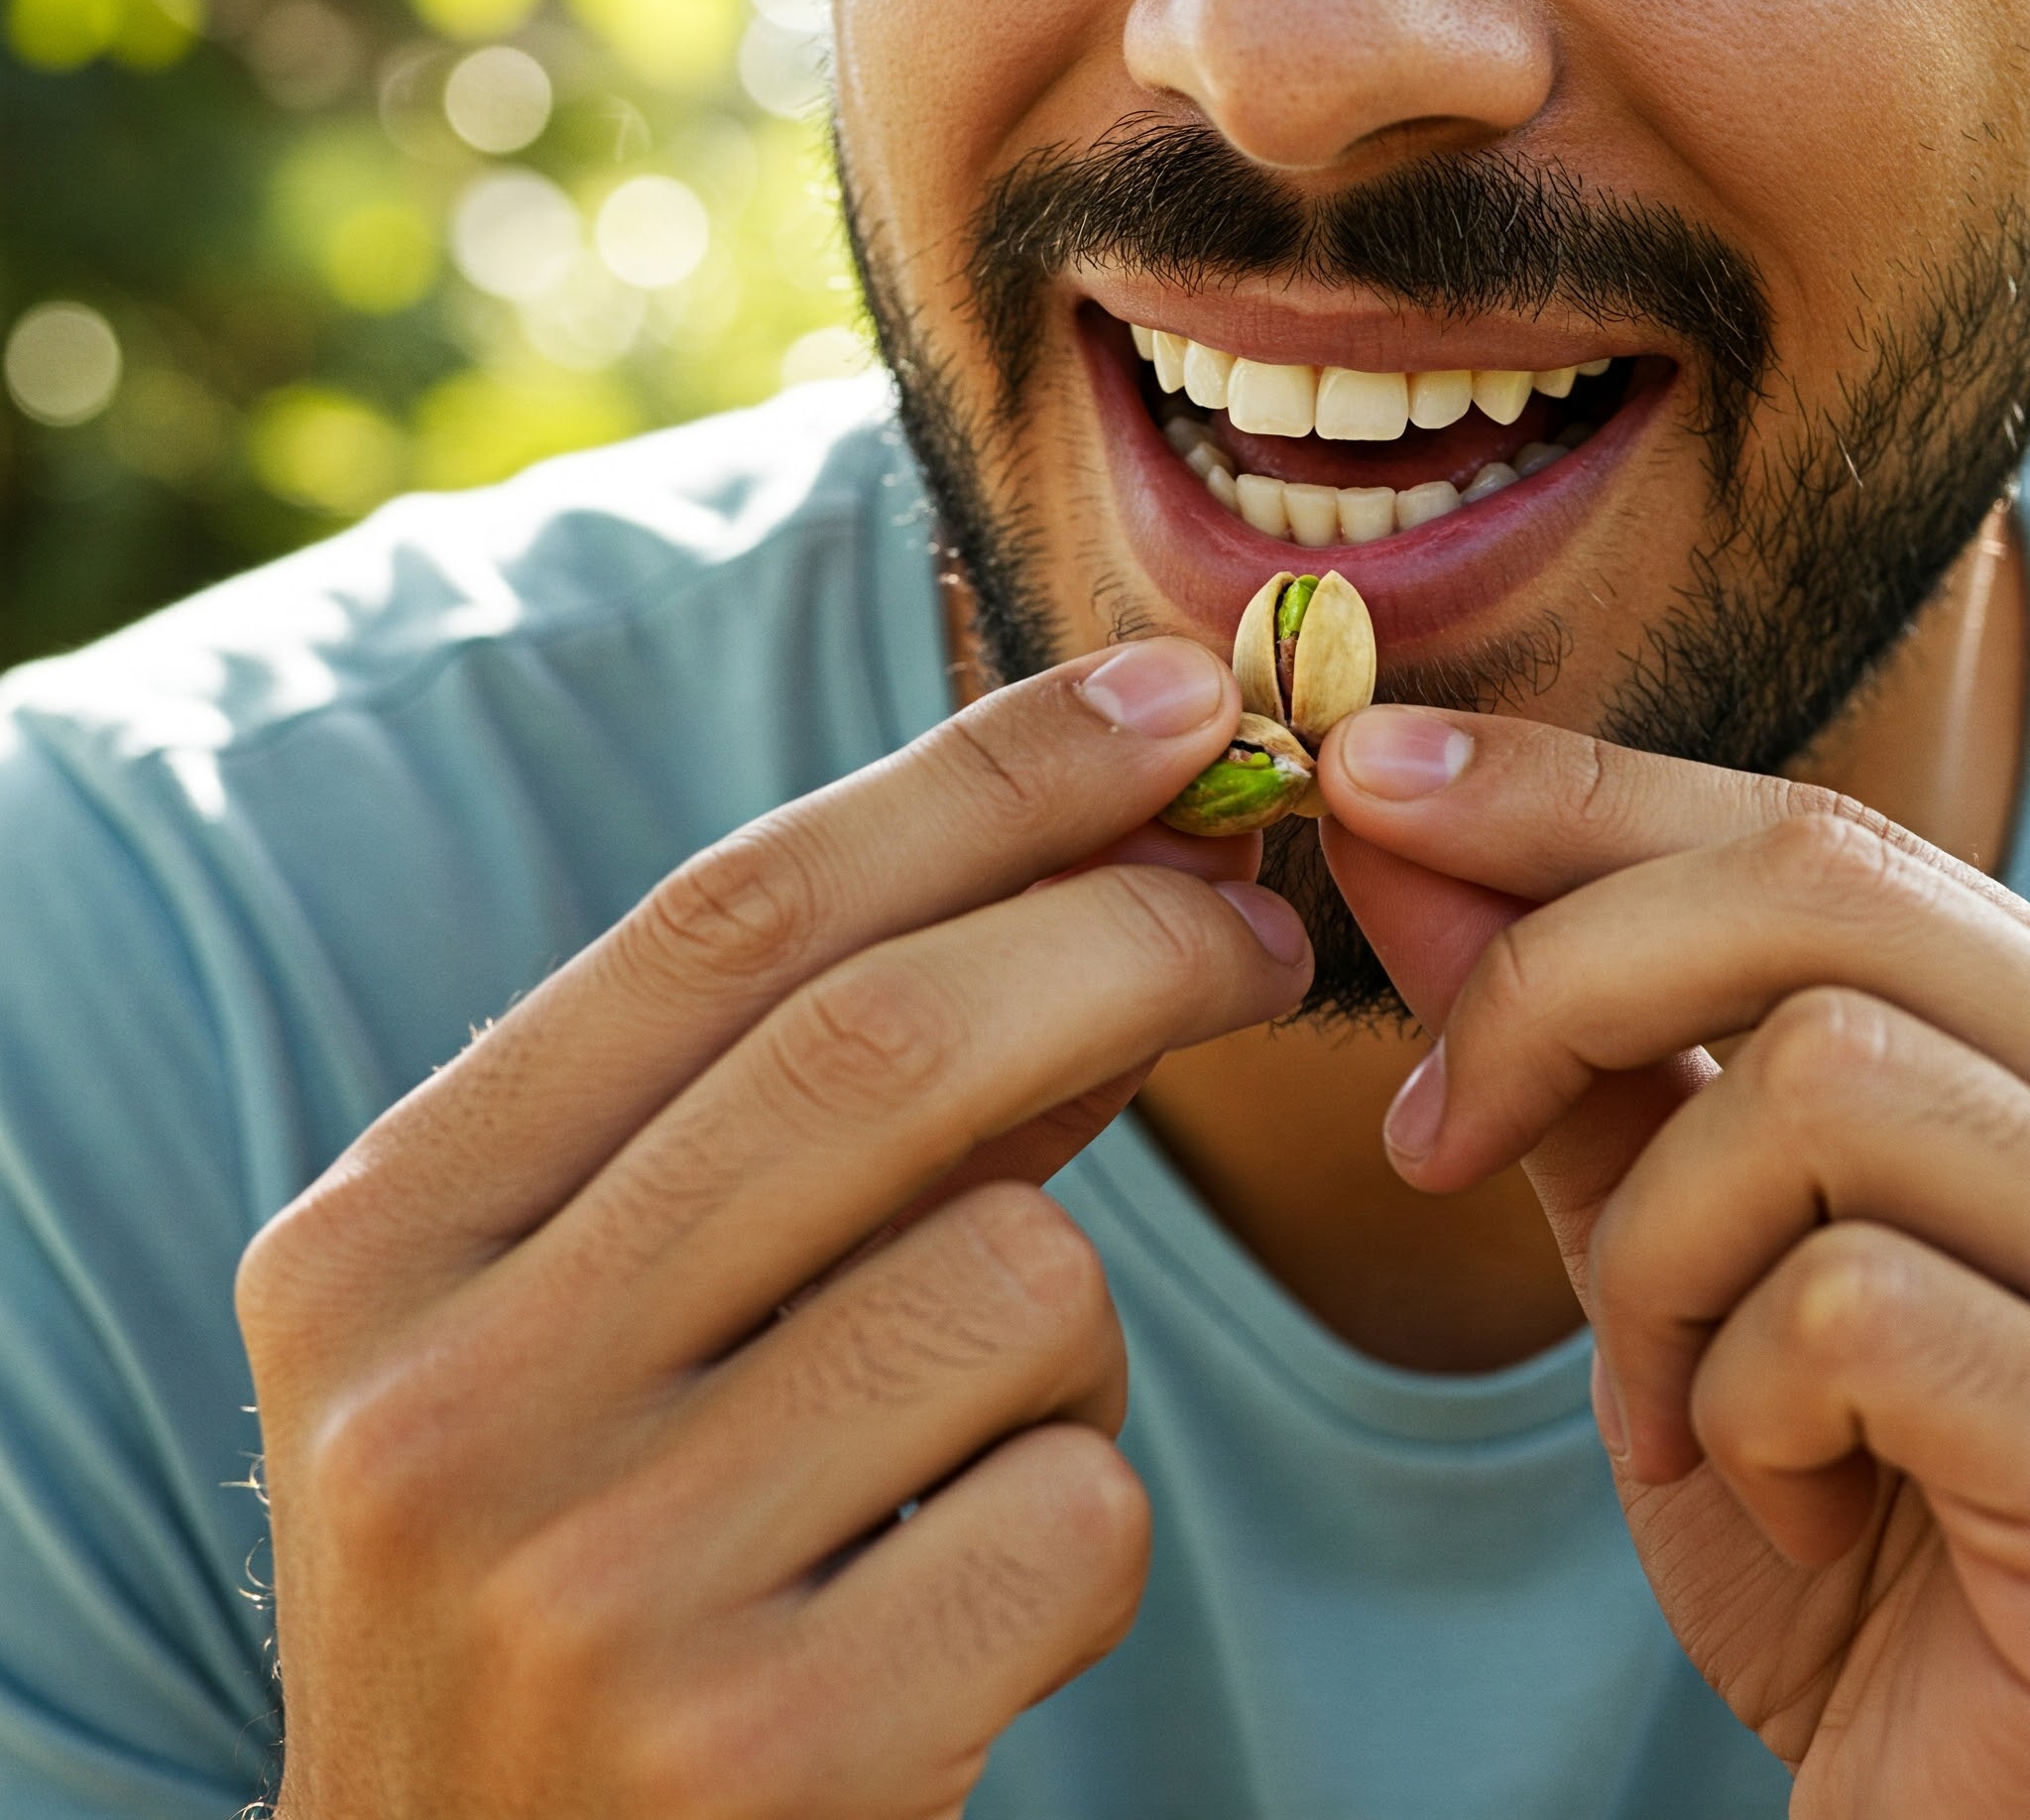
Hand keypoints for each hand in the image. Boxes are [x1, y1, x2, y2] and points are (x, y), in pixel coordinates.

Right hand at [236, 639, 1310, 1819]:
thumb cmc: (583, 1560)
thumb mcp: (614, 1316)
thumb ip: (830, 1110)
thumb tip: (1123, 877)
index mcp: (382, 1237)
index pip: (727, 922)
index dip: (976, 782)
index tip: (1167, 704)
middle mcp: (446, 1396)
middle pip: (882, 1049)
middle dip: (1124, 938)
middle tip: (1257, 931)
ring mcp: (591, 1589)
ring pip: (1014, 1284)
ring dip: (1068, 1320)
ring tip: (973, 1425)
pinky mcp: (763, 1759)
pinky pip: (1073, 1512)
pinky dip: (1077, 1515)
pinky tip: (960, 1605)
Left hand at [1316, 708, 2029, 1817]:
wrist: (1940, 1788)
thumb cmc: (1817, 1505)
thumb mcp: (1661, 1242)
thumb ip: (1558, 1046)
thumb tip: (1394, 833)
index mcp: (2011, 1035)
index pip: (1794, 824)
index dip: (1562, 783)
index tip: (1362, 774)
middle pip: (1814, 881)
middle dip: (1554, 982)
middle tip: (1431, 1133)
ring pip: (1818, 1081)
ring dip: (1655, 1246)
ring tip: (1656, 1387)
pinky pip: (1859, 1303)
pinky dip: (1740, 1397)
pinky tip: (1764, 1487)